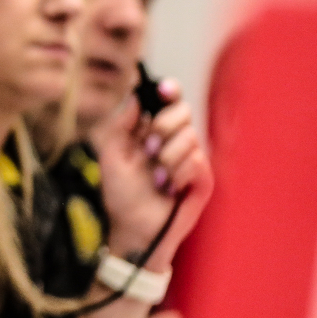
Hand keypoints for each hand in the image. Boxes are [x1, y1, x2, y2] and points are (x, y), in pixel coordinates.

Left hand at [92, 78, 213, 272]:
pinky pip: (198, 160)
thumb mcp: (112, 156)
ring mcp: (192, 159)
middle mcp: (176, 141)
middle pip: (183, 111)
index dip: (169, 90)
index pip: (169, 101)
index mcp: (153, 131)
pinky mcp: (203, 178)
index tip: (163, 89)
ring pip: (190, 136)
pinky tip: (169, 187)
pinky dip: (178, 173)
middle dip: (163, 127)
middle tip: (148, 149)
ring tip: (156, 177)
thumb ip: (122, 126)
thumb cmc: (122, 194)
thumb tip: (136, 98)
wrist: (133, 228)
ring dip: (167, 157)